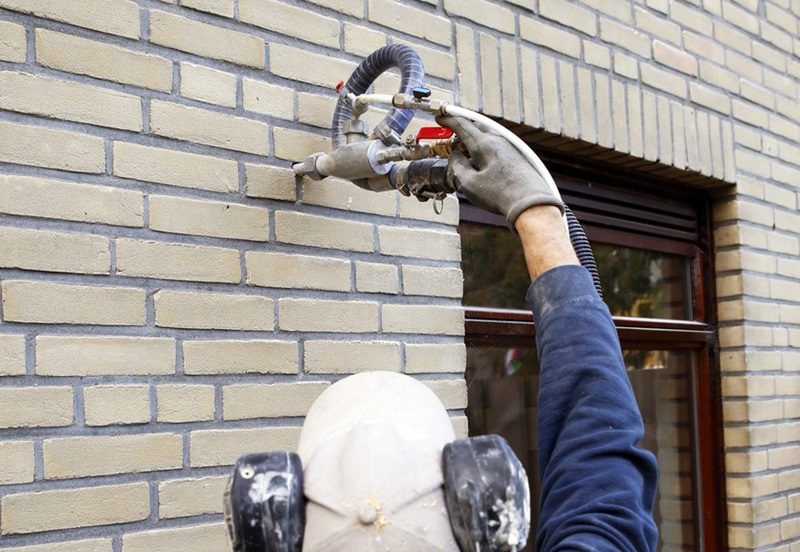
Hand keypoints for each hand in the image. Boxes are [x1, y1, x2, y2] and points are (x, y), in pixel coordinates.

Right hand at [436, 115, 563, 229]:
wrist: (531, 203)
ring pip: (487, 136)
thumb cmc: (501, 194)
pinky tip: (482, 163)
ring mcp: (509, 147)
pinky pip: (496, 146)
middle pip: (477, 126)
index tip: (441, 118)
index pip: (462, 125)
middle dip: (462, 128)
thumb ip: (457, 167)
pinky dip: (485, 149)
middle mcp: (498, 141)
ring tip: (465, 153)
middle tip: (452, 135)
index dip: (449, 120)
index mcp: (484, 144)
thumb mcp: (469, 184)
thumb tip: (454, 157)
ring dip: (474, 140)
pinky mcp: (516, 157)